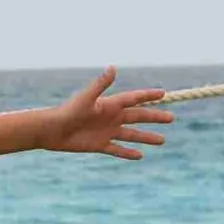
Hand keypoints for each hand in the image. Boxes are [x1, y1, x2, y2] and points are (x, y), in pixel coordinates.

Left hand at [41, 68, 172, 159]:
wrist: (52, 131)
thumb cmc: (68, 112)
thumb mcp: (86, 98)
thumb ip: (100, 84)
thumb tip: (113, 68)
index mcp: (110, 105)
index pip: (134, 99)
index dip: (149, 96)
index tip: (164, 93)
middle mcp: (111, 117)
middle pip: (138, 116)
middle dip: (155, 117)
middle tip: (172, 118)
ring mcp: (106, 132)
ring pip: (132, 134)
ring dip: (147, 137)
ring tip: (162, 140)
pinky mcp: (99, 145)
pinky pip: (118, 149)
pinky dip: (128, 152)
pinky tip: (140, 155)